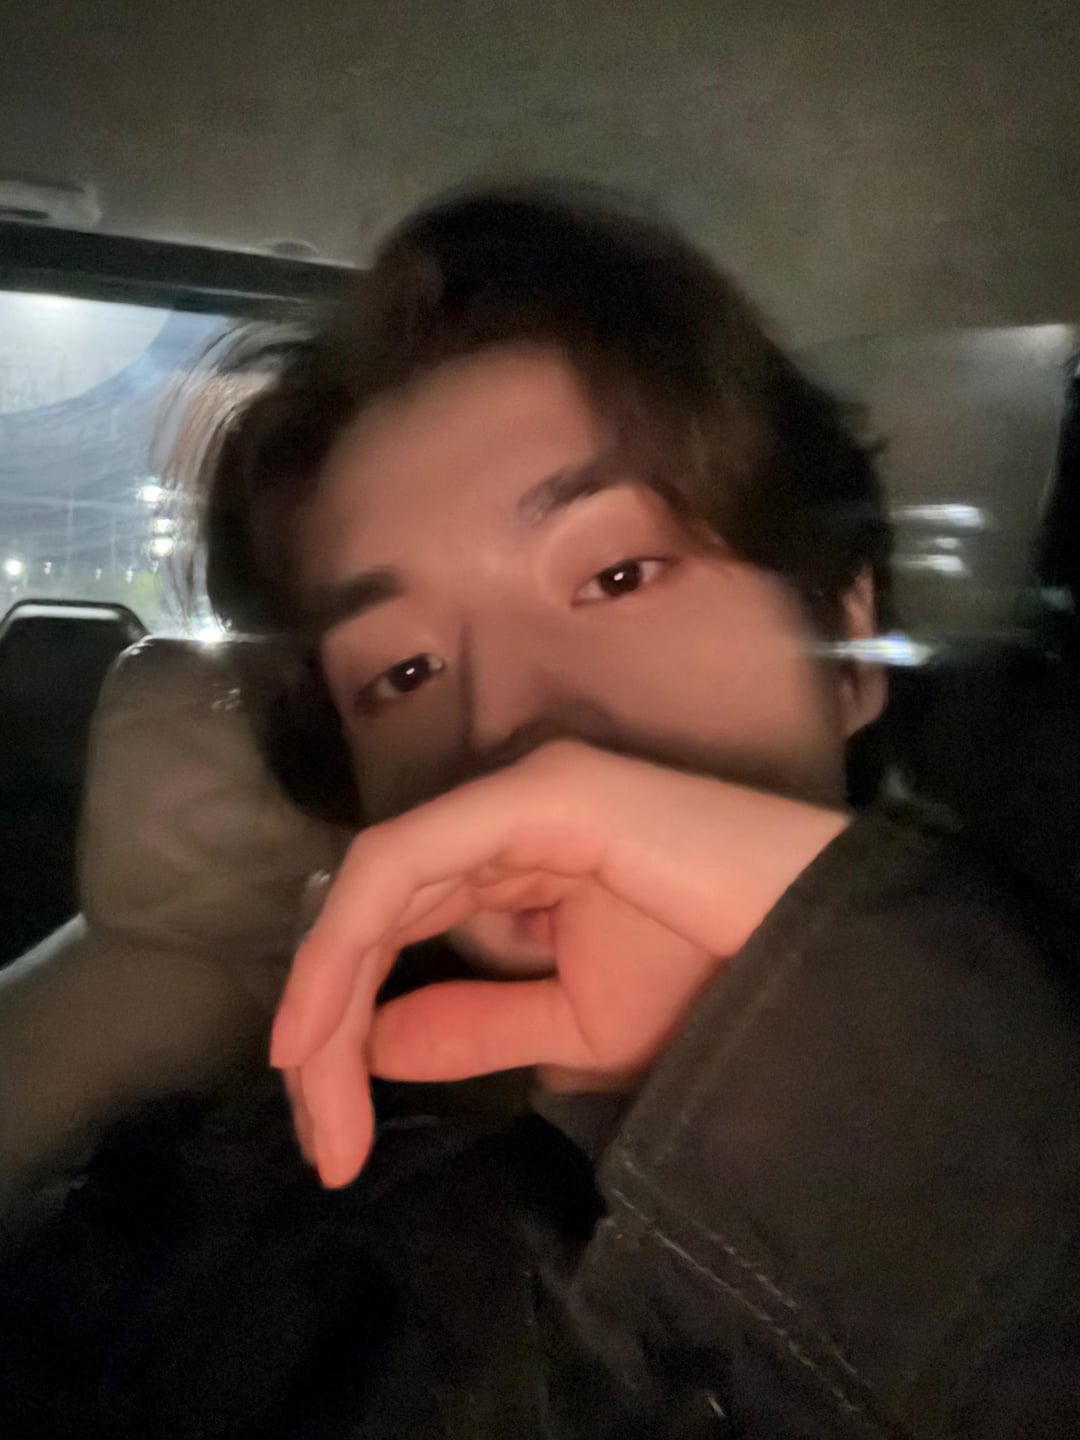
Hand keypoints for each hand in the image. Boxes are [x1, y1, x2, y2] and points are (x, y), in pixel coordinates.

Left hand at [270, 741, 848, 1185]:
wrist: (831, 953)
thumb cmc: (722, 982)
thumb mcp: (574, 1027)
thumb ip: (474, 1025)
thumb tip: (372, 1043)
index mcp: (515, 860)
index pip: (398, 933)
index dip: (344, 1027)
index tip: (331, 1136)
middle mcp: (503, 817)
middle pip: (376, 914)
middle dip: (328, 1027)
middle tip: (322, 1140)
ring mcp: (518, 796)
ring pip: (379, 886)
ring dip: (330, 994)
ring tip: (314, 1097)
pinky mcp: (537, 792)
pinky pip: (410, 861)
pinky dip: (350, 940)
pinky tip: (321, 1027)